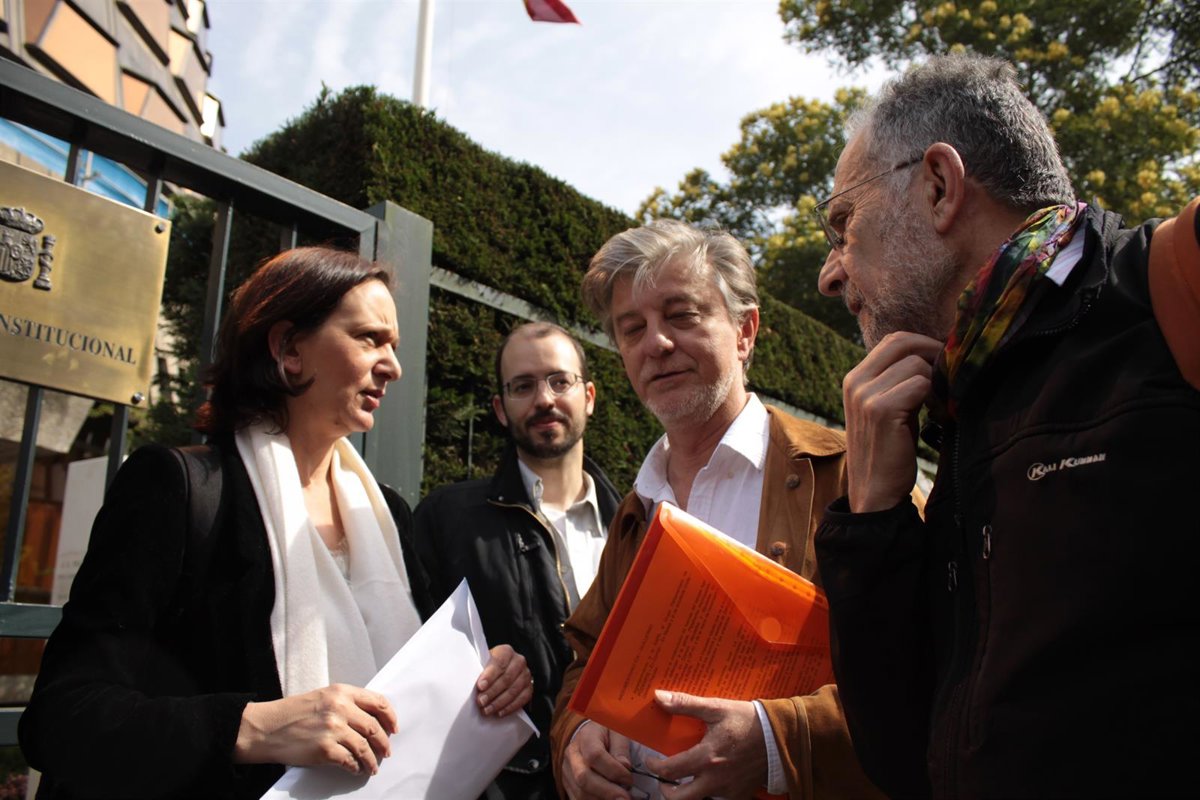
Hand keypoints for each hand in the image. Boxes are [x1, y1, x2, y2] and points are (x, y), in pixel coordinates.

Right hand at [233, 683, 396, 774]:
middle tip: (386, 751)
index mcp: (341, 692)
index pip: (377, 702)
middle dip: (384, 743)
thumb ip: (346, 703)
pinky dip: (355, 767)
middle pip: (374, 727)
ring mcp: (333, 729)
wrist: (266, 728)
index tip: (394, 728)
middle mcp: (340, 708)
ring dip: (371, 760)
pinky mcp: (325, 749)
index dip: (390, 717)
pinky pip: (349, 761)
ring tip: (372, 766)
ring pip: (365, 747)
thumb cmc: (292, 713)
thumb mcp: (322, 697)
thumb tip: (370, 720)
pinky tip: (355, 769)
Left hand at [477, 644, 532, 716]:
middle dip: (492, 692)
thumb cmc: (489, 668)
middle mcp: (519, 662)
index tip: (480, 686)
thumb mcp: (484, 663)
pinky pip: (521, 700)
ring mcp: (526, 675)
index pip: (499, 663)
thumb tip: (469, 682)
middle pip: (506, 678)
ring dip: (499, 702)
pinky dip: (509, 708)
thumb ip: (479, 670)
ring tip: (487, 710)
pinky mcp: (529, 688)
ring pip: (513, 690)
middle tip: (481, 702)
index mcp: (506, 652)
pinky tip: (499, 712)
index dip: (489, 675)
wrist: (502, 671)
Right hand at [561, 721, 635, 799]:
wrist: (587, 735)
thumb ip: (621, 748)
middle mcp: (572, 755)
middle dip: (607, 791)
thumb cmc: (606, 733)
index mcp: (585, 737)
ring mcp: (567, 771)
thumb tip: (625, 767)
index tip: (629, 779)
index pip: (595, 755)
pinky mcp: (568, 785)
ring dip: (601, 799)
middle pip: (583, 777)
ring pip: (580, 793)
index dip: (613, 771)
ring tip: (619, 799)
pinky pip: (577, 799)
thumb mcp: (617, 731)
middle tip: (625, 798)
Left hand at [644, 690, 764, 798]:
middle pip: (681, 799)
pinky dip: (711, 793)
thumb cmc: (748, 720)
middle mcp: (716, 778)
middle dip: (667, 793)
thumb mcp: (717, 708)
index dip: (654, 767)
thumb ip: (686, 704)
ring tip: (687, 779)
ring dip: (689, 793)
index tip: (650, 761)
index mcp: (707, 757)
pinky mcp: (741, 794)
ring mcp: (729, 789)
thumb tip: (659, 697)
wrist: (782, 736)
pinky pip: (720, 799)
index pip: (670, 771)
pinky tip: (711, 780)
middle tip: (665, 781)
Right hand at [842, 331, 942, 512]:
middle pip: (903, 342)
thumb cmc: (888, 452)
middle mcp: (855, 382)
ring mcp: (865, 395)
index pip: (894, 340)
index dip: (924, 344)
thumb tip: (937, 355)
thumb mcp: (887, 410)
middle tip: (953, 374)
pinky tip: (938, 416)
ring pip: (916, 364)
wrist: (874, 494)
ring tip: (942, 404)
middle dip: (934, 352)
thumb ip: (899, 382)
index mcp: (854, 379)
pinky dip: (936, 397)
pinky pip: (920, 385)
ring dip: (937, 381)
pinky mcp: (880, 410)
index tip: (945, 360)